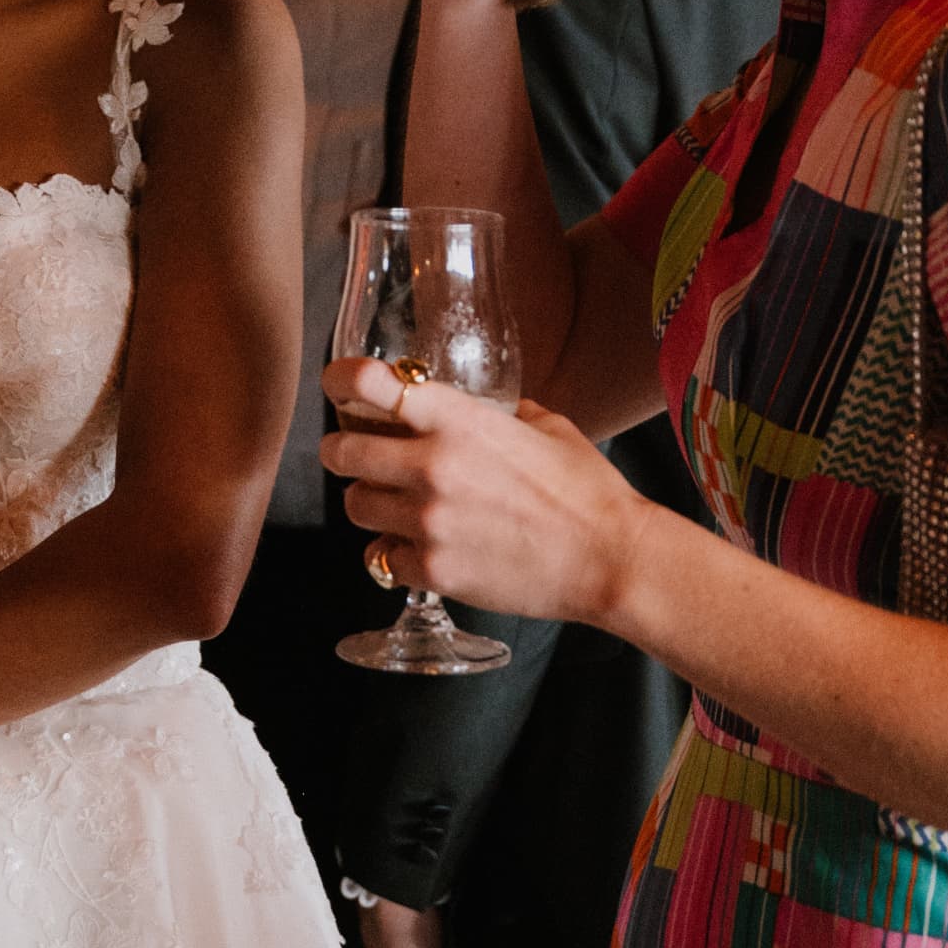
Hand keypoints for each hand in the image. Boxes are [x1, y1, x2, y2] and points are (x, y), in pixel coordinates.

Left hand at [321, 363, 641, 631]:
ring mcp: (428, 521)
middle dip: (341, 450)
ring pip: (355, 505)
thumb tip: (478, 408)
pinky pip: (380, 557)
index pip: (370, 384)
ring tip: (392, 505)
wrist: (610, 559)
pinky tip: (415, 547)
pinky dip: (391, 552)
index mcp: (459, 421)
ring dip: (368, 502)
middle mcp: (432, 467)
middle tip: (352, 454)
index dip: (341, 379)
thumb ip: (499, 413)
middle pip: (342, 451)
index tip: (337, 383)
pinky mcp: (432, 568)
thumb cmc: (587, 491)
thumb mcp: (545, 428)